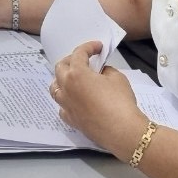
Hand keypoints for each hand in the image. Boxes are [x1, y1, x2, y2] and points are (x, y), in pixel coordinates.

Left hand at [50, 41, 147, 158]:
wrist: (122, 131)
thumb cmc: (120, 101)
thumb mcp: (117, 78)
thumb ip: (106, 71)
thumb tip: (100, 73)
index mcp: (76, 74)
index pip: (79, 54)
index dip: (89, 47)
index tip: (98, 47)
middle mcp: (66, 87)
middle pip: (61, 67)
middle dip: (72, 60)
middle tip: (84, 59)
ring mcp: (66, 104)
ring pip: (55, 87)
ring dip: (62, 79)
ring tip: (74, 78)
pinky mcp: (70, 119)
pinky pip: (62, 106)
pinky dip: (66, 100)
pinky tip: (74, 100)